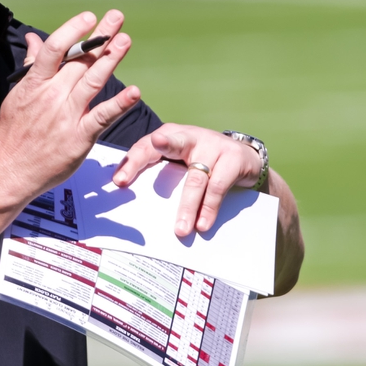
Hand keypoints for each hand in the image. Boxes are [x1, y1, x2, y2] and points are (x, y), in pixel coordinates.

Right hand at [0, 9, 139, 200]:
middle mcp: (52, 96)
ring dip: (111, 59)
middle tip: (117, 17)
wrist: (10, 171)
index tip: (88, 17)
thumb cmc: (13, 133)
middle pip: (79, 61)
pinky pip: (102, 117)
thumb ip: (31, 65)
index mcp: (35, 84)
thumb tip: (35, 38)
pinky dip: (119, 104)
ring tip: (125, 40)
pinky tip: (135, 92)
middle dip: (100, 37)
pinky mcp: (80, 137)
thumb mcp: (17, 95)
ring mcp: (67, 116)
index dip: (73, 30)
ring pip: (92, 81)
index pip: (55, 49)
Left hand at [113, 124, 263, 236]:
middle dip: (151, 153)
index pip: (146, 146)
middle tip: (133, 171)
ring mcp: (213, 145)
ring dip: (187, 207)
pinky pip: (217, 187)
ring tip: (180, 230)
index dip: (131, 162)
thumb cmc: (205, 161)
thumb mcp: (181, 161)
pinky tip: (202, 224)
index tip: (119, 182)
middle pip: (169, 145)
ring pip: (194, 179)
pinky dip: (209, 208)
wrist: (246, 157)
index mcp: (172, 135)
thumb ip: (161, 171)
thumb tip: (131, 196)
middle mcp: (191, 136)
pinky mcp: (233, 158)